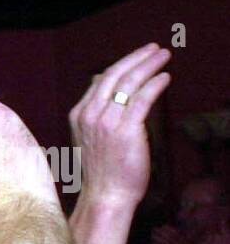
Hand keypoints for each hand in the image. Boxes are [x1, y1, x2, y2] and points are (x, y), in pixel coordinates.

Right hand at [69, 43, 170, 209]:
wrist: (105, 195)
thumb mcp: (91, 138)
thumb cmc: (102, 171)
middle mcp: (89, 114)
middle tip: (154, 49)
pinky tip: (164, 78)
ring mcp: (106, 121)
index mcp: (78, 115)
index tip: (138, 57)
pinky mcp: (126, 129)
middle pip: (114, 74)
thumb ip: (97, 114)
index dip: (121, 65)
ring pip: (129, 82)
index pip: (100, 80)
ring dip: (149, 65)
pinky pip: (143, 98)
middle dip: (136, 57)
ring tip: (163, 57)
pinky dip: (155, 84)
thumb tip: (107, 90)